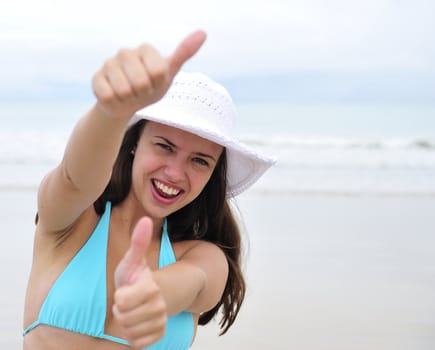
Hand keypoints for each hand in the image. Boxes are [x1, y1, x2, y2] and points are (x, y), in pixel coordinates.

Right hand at [93, 30, 206, 118]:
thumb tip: (203, 33)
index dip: (159, 84)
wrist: (127, 104)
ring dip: (130, 99)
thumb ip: (184, 53)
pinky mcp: (96, 78)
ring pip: (124, 90)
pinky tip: (116, 98)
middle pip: (142, 81)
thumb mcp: (168, 74)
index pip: (159, 71)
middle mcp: (125, 52)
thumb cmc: (151, 87)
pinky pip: (109, 96)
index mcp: (146, 49)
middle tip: (142, 91)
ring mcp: (109, 64)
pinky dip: (116, 103)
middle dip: (144, 93)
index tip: (155, 83)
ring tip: (129, 94)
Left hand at [113, 217, 166, 347]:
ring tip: (131, 311)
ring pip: (128, 331)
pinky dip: (132, 336)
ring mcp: (160, 321)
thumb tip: (145, 219)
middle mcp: (159, 305)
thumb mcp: (132, 261)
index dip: (119, 297)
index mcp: (151, 287)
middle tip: (127, 301)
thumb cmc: (134, 278)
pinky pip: (136, 343)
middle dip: (120, 311)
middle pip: (123, 318)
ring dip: (125, 323)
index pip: (121, 301)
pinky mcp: (158, 335)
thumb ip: (138, 242)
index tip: (125, 289)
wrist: (146, 296)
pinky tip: (136, 324)